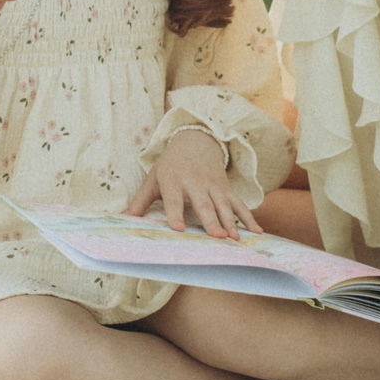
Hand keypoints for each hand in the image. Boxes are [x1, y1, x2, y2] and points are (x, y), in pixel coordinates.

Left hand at [126, 127, 255, 236]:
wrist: (195, 141)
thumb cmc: (170, 165)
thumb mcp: (153, 178)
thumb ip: (140, 200)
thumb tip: (123, 218)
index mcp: (174, 182)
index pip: (174, 200)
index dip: (175, 214)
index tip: (178, 228)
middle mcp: (195, 184)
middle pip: (204, 205)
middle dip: (211, 221)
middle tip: (217, 237)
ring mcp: (213, 187)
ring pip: (223, 206)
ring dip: (231, 222)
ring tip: (235, 238)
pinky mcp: (226, 189)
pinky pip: (239, 204)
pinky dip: (248, 218)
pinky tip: (255, 232)